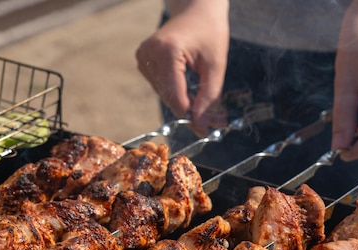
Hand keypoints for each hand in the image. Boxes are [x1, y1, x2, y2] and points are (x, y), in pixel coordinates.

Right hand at [135, 0, 228, 136]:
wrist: (196, 9)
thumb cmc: (210, 32)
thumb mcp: (216, 66)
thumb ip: (209, 97)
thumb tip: (201, 125)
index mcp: (168, 51)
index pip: (175, 95)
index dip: (190, 115)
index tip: (204, 129)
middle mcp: (150, 53)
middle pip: (168, 97)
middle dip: (189, 111)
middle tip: (211, 122)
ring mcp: (143, 56)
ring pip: (163, 94)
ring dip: (182, 103)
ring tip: (203, 105)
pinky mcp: (142, 59)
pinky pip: (159, 86)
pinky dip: (174, 92)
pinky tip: (186, 87)